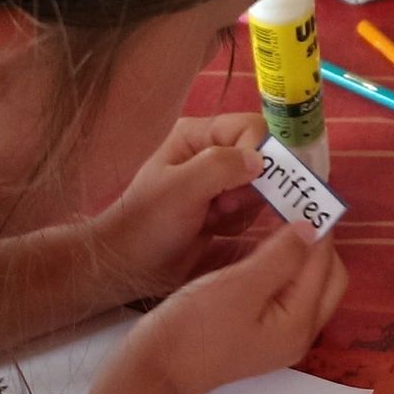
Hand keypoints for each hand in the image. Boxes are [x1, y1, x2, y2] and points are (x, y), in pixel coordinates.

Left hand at [94, 114, 269, 298]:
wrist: (132, 265)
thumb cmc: (149, 223)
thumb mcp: (181, 189)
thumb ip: (221, 166)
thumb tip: (261, 160)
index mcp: (197, 135)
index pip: (251, 128)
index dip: (258, 153)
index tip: (244, 183)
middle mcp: (212, 152)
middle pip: (261, 159)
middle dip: (248, 188)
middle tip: (221, 206)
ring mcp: (219, 183)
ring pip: (259, 188)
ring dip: (241, 209)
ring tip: (211, 220)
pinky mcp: (224, 209)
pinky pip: (251, 210)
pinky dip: (237, 223)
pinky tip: (213, 230)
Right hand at [125, 223, 347, 393]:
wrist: (157, 368)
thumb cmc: (195, 326)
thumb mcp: (239, 285)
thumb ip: (281, 256)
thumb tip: (312, 227)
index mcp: (299, 323)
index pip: (326, 265)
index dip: (318, 227)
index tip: (305, 194)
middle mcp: (299, 333)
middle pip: (327, 277)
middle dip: (317, 242)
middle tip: (294, 208)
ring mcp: (280, 335)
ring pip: (307, 284)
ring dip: (300, 253)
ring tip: (279, 220)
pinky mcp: (262, 332)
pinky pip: (286, 293)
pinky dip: (283, 268)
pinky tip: (263, 249)